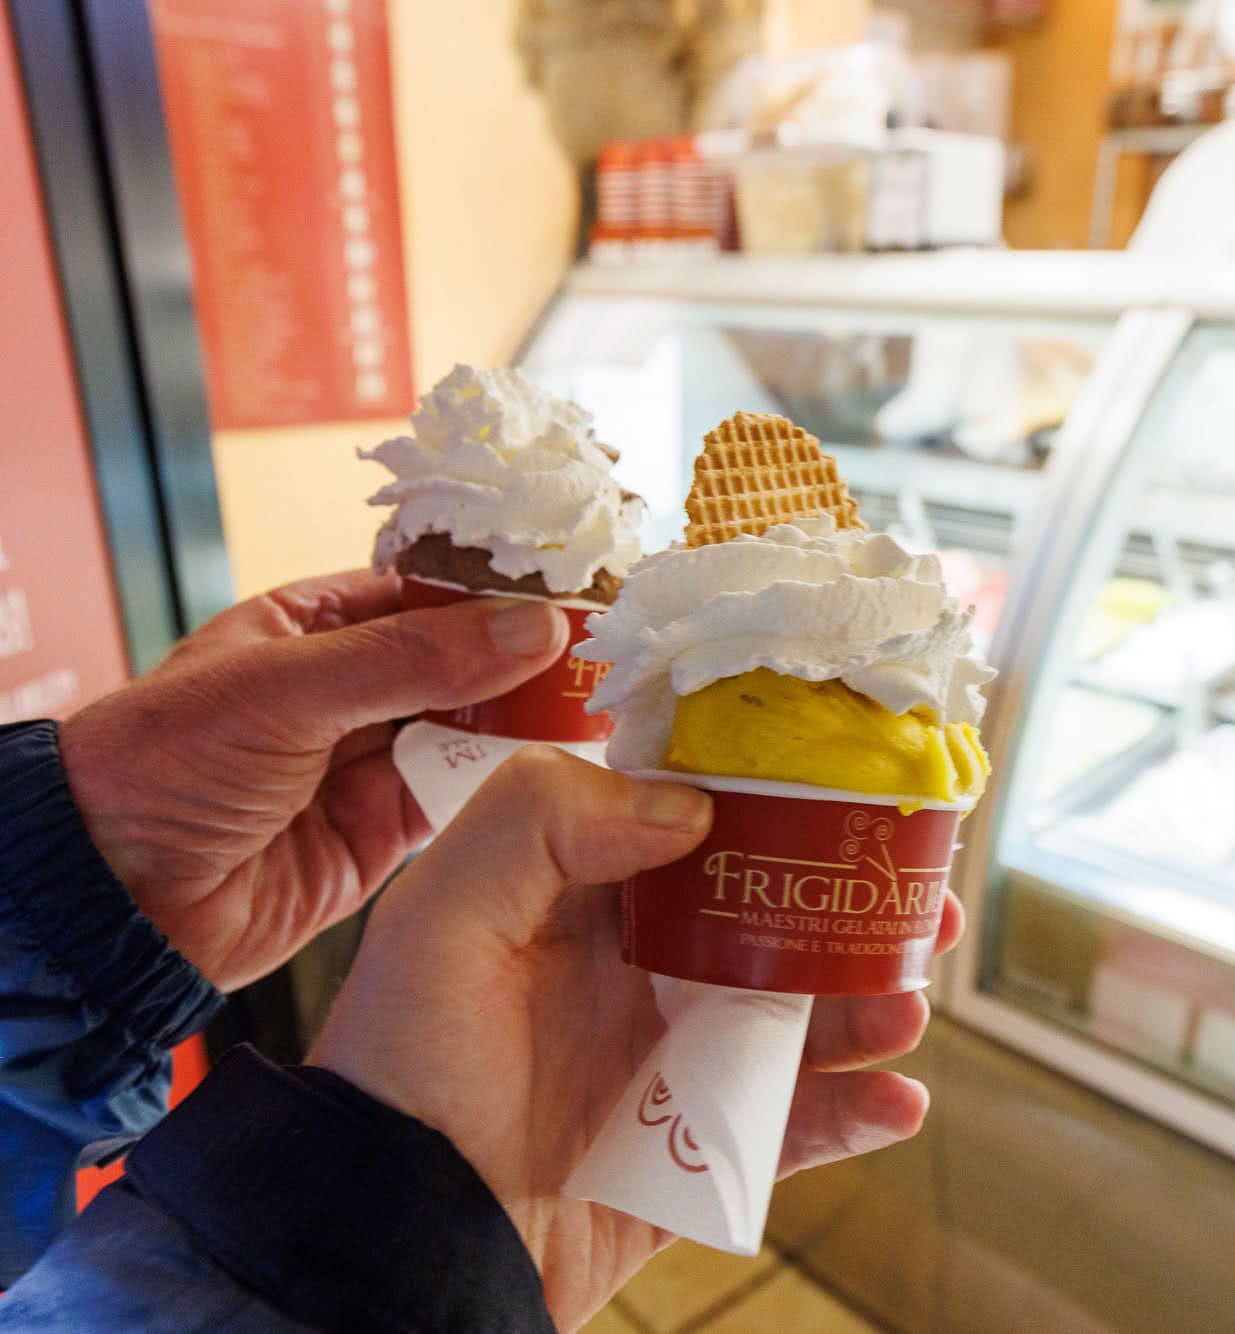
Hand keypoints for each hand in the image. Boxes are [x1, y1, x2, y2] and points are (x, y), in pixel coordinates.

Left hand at [58, 570, 568, 989]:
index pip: (426, 592)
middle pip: (463, 663)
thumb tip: (534, 627)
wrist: (110, 906)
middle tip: (610, 657)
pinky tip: (562, 774)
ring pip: (473, 731)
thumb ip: (414, 659)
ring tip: (603, 711)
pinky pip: (464, 801)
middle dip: (529, 663)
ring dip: (528, 726)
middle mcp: (346, 692)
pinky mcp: (385, 836)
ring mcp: (367, 764)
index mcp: (308, 629)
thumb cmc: (159, 768)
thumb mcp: (286, 690)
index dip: (498, 592)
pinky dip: (510, 791)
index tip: (578, 592)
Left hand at [308, 748, 949, 1330]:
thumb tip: (687, 808)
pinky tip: (894, 1099)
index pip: (697, 827)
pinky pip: (799, 1125)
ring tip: (907, 1006)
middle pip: (777, 919)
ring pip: (806, 1019)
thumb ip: (539, 819)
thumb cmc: (399, 1072)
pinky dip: (857, 1112)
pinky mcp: (703, 1151)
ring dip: (872, 1007)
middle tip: (917, 894)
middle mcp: (644, 973)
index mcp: (586, 901)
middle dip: (854, 906)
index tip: (843, 787)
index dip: (774, 804)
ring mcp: (680, 1062)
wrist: (402, 1240)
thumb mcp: (439, 913)